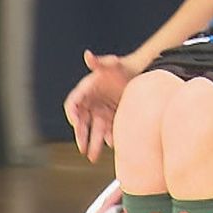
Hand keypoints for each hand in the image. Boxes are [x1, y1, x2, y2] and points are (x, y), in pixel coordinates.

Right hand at [63, 49, 131, 163]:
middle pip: (81, 122)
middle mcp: (91, 103)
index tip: (74, 122)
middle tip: (82, 148)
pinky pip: (107, 132)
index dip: (72, 113)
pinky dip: (109, 139)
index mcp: (86, 90)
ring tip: (92, 157)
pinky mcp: (111, 119)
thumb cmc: (123, 68)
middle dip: (81, 135)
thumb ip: (100, 62)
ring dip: (93, 144)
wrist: (141, 75)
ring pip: (94, 130)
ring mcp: (100, 112)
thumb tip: (87, 55)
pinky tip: (112, 145)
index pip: (73, 103)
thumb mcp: (113, 64)